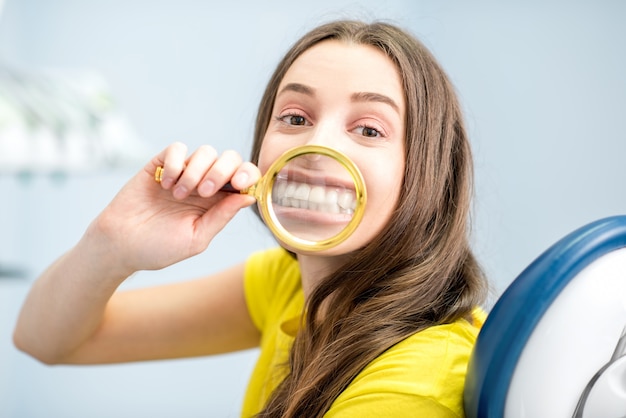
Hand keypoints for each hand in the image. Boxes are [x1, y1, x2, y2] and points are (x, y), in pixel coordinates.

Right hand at [86, 142, 260, 273]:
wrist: (119, 244)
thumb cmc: (158, 247)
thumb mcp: (196, 238)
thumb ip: (222, 217)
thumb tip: (249, 197)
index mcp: (218, 202)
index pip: (244, 178)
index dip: (248, 174)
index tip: (239, 184)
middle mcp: (204, 184)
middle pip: (230, 158)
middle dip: (222, 171)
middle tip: (204, 192)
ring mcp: (183, 173)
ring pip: (206, 151)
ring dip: (196, 171)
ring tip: (179, 194)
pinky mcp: (161, 165)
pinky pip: (177, 148)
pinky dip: (176, 163)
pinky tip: (166, 184)